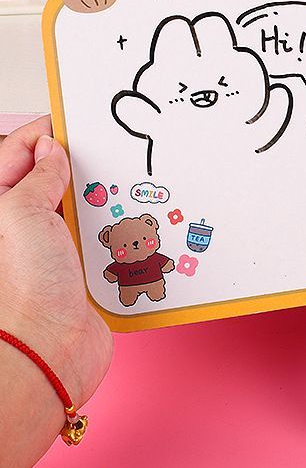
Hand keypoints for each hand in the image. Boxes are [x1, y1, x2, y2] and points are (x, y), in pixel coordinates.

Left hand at [0, 118, 111, 467]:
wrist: (51, 348)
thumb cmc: (26, 290)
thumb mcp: (22, 214)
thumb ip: (37, 176)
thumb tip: (49, 149)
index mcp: (1, 208)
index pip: (20, 152)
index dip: (47, 132)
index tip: (76, 119)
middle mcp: (23, 225)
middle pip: (55, 177)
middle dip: (82, 166)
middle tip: (105, 153)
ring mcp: (53, 245)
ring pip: (84, 204)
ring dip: (104, 198)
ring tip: (119, 192)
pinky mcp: (80, 264)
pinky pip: (102, 233)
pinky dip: (117, 226)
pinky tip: (129, 224)